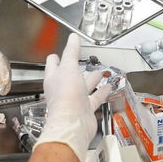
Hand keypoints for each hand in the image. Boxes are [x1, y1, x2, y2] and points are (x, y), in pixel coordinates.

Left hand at [34, 34, 112, 161]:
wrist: (73, 123)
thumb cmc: (66, 97)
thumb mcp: (69, 67)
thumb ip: (71, 52)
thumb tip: (73, 38)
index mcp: (53, 78)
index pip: (54, 63)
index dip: (58, 56)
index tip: (67, 49)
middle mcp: (62, 89)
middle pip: (69, 75)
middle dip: (77, 67)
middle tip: (84, 61)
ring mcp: (74, 100)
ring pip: (84, 86)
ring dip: (92, 79)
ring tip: (100, 72)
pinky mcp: (85, 109)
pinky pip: (95, 98)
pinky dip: (102, 92)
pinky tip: (108, 87)